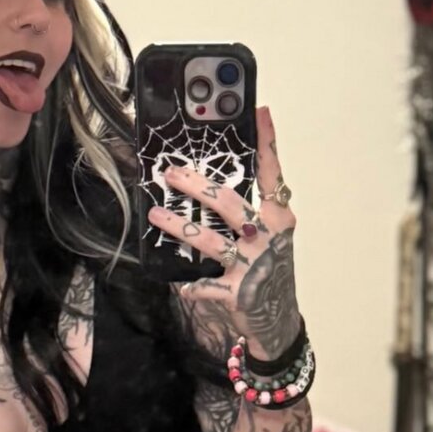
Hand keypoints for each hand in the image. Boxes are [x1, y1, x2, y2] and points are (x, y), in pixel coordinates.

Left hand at [147, 106, 299, 360]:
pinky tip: (177, 282)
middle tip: (170, 173)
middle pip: (227, 202)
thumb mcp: (269, 234)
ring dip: (178, 226)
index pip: (271, 173)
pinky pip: (204, 284)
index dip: (266, 142)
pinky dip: (190, 284)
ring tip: (154, 215)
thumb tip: (215, 179)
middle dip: (195, 185)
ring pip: (208, 239)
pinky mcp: (237, 292)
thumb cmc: (269, 269)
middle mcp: (267, 237)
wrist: (278, 319)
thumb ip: (252, 206)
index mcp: (278, 217)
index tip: (258, 112)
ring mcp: (252, 265)